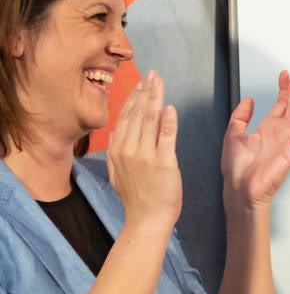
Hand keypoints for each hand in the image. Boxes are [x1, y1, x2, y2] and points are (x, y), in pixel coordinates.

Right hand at [107, 71, 181, 230]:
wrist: (147, 219)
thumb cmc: (137, 198)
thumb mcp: (117, 172)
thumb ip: (117, 151)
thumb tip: (117, 132)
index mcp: (117, 150)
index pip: (125, 117)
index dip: (134, 97)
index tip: (141, 83)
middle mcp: (128, 149)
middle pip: (137, 113)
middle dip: (145, 91)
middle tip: (152, 74)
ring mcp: (145, 155)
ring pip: (149, 120)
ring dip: (155, 98)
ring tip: (159, 82)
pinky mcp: (164, 162)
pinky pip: (166, 137)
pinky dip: (167, 121)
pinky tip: (169, 107)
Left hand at [222, 64, 289, 209]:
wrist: (239, 188)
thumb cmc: (237, 169)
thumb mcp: (233, 134)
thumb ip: (241, 116)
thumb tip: (249, 101)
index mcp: (269, 129)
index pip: (283, 104)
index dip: (285, 88)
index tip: (285, 73)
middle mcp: (282, 133)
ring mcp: (289, 141)